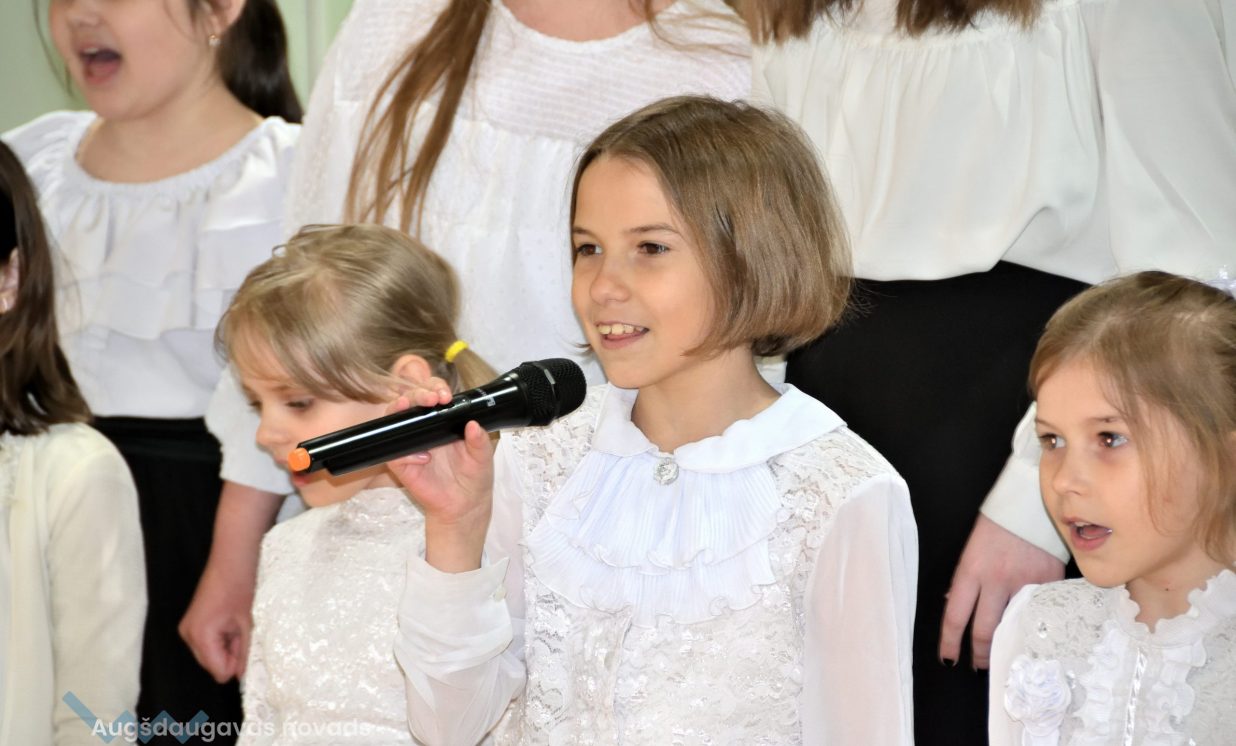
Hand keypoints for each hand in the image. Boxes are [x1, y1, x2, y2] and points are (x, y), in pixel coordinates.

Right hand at [180, 560, 253, 682]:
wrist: (230, 561)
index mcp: (201, 637)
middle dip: (229, 656)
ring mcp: (187, 629)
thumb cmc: (240, 588)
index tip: (246, 649)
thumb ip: (243, 652)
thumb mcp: (246, 624)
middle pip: (211, 665)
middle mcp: (188, 636)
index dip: (235, 665)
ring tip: (236, 625)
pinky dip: (219, 638)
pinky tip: (229, 622)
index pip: (218, 671)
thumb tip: (241, 674)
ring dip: (225, 646)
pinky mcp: (190, 623)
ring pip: (208, 654)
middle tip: (242, 633)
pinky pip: (205, 642)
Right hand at [385, 381, 495, 572]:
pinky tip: (423, 456)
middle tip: (432, 398)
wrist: (465, 505)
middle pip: (410, 400)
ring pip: (394, 420)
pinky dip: (405, 452)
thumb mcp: (483, 457)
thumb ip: (480, 441)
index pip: (432, 394)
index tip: (445, 394)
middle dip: (417, 393)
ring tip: (406, 406)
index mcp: (442, 419)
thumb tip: (474, 424)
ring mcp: (410, 444)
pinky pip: (394, 454)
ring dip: (398, 410)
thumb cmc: (474, 475)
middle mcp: (423, 428)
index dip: (434, 387)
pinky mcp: (401, 464)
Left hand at [939, 514, 1064, 668]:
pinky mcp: (1050, 582)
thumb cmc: (996, 526)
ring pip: (1014, 627)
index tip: (948, 659)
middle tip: (980, 665)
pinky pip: (1040, 611)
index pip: (955, 617)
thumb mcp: (971, 550)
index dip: (950, 643)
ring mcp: (1025, 583)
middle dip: (980, 654)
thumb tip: (954, 604)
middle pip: (985, 631)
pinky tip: (1032, 631)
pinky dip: (1034, 623)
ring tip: (1005, 654)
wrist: (1030, 503)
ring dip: (1008, 644)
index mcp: (971, 571)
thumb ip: (965, 579)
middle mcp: (996, 580)